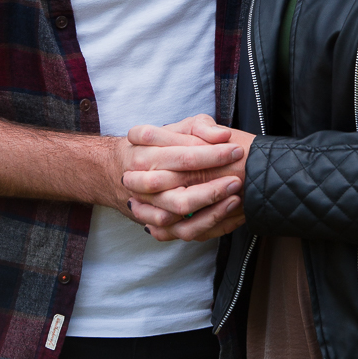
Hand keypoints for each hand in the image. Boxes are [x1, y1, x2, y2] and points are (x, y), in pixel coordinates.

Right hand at [123, 120, 254, 239]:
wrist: (120, 169)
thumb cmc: (159, 145)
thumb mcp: (178, 127)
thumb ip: (201, 126)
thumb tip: (223, 135)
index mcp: (145, 151)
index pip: (183, 155)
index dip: (213, 154)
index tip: (236, 152)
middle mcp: (140, 179)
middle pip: (179, 188)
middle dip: (212, 187)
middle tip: (237, 179)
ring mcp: (144, 204)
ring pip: (178, 212)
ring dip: (210, 209)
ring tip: (234, 198)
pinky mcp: (152, 224)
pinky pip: (178, 232)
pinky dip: (204, 227)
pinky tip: (225, 216)